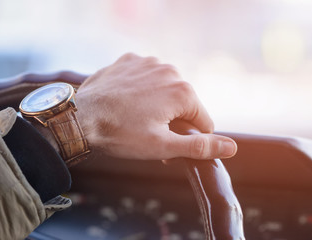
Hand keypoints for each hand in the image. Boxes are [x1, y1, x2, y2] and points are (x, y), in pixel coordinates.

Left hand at [75, 53, 236, 160]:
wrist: (80, 118)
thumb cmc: (120, 134)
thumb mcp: (163, 146)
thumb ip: (199, 146)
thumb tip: (231, 147)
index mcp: (182, 92)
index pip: (203, 121)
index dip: (188, 137)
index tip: (169, 145)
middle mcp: (169, 70)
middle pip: (183, 104)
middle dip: (173, 121)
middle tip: (149, 134)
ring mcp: (148, 62)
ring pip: (165, 89)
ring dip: (157, 104)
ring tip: (136, 119)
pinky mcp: (130, 60)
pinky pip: (145, 78)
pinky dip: (141, 90)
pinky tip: (127, 101)